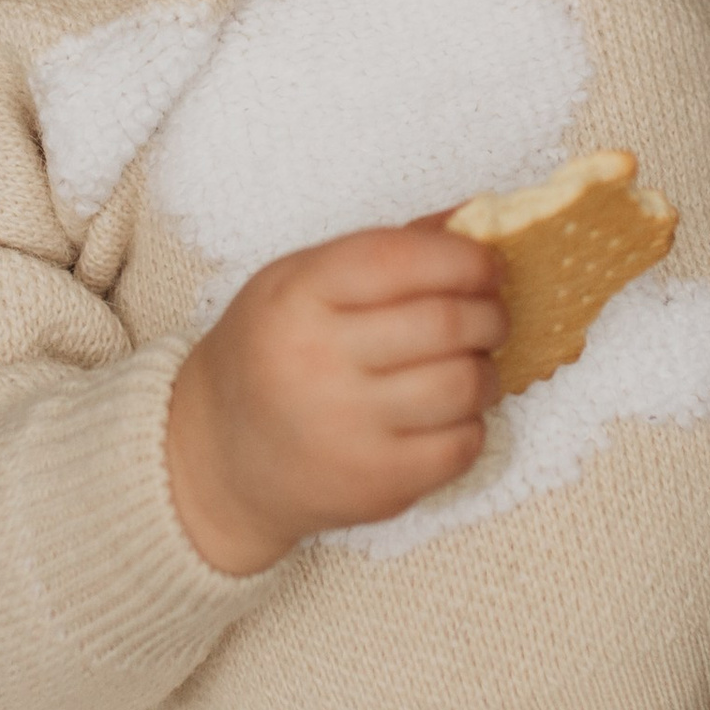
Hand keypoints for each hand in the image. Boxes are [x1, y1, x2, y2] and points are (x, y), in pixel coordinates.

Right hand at [165, 224, 507, 575]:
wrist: (219, 457)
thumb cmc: (271, 351)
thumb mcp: (299, 281)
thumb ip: (382, 250)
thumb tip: (475, 224)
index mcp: (297, 297)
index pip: (401, 261)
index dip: (464, 258)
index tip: (485, 265)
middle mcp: (318, 362)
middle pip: (447, 323)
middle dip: (490, 313)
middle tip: (490, 315)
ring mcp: (348, 429)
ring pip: (464, 385)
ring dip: (486, 370)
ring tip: (469, 365)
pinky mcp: (376, 484)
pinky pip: (462, 445)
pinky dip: (472, 423)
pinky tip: (447, 414)